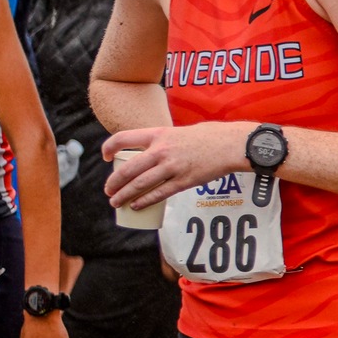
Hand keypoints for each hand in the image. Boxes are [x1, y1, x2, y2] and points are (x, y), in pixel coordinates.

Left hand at [104, 123, 255, 209]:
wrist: (232, 144)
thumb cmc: (211, 136)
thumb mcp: (180, 131)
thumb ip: (164, 141)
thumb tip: (153, 153)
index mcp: (159, 134)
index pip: (123, 138)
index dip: (109, 147)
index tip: (105, 157)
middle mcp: (161, 151)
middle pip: (127, 169)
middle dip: (113, 182)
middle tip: (108, 190)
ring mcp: (172, 167)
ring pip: (140, 184)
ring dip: (124, 195)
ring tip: (116, 202)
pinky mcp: (184, 181)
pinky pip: (159, 194)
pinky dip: (144, 201)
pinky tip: (136, 206)